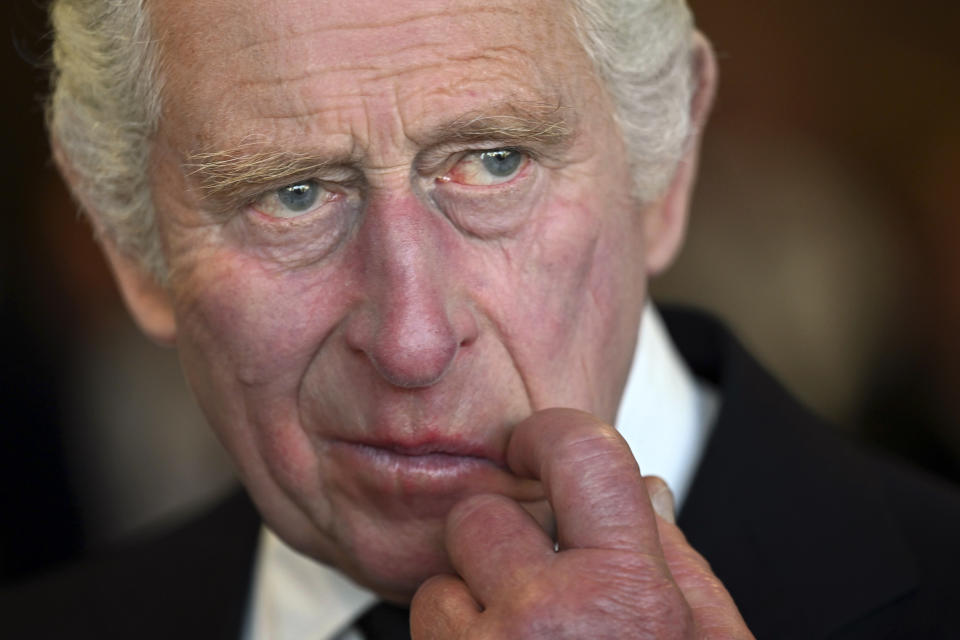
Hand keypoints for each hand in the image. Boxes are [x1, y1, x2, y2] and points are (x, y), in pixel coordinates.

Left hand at [410, 408, 752, 638]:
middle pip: (484, 514)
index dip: (550, 434)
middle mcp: (551, 621)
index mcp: (629, 594)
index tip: (534, 441)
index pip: (581, 452)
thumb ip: (682, 567)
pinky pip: (426, 620)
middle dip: (504, 541)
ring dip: (472, 598)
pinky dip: (453, 636)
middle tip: (538, 585)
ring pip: (442, 576)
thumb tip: (650, 494)